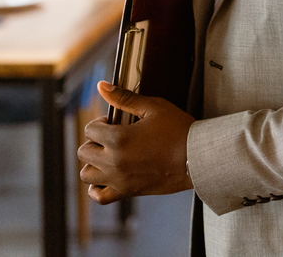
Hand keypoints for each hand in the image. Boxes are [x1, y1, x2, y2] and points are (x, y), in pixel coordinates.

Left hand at [77, 81, 195, 203]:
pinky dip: (96, 189)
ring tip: (109, 156)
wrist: (198, 157)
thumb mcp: (153, 107)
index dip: (101, 122)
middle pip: (84, 151)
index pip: (90, 129)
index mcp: (118, 138)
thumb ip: (124, 97)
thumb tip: (102, 85)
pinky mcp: (128, 192)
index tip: (114, 122)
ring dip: (93, 163)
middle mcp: (114, 161)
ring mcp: (119, 179)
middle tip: (112, 137)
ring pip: (86, 174)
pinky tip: (104, 178)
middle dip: (95, 141)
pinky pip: (100, 196)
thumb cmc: (179, 130)